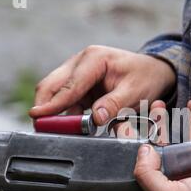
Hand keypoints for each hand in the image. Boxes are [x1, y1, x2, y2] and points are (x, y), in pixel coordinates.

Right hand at [29, 46, 175, 124]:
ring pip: (56, 93)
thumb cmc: (145, 77)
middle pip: (52, 85)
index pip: (69, 85)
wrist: (152, 71)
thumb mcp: (135, 92)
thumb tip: (96, 118)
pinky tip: (71, 126)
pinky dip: (66, 114)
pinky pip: (66, 101)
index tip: (37, 116)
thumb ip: (115, 105)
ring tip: (57, 131)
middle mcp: (81, 62)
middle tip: (40, 128)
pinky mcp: (80, 84)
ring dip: (55, 113)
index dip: (52, 103)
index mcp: (94, 59)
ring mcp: (78, 72)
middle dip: (44, 107)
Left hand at [130, 99, 190, 190]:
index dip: (123, 150)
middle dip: (145, 129)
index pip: (131, 170)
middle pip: (149, 150)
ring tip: (160, 104)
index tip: (121, 127)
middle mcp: (165, 180)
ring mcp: (183, 169)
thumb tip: (143, 149)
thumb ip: (147, 176)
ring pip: (170, 139)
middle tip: (140, 111)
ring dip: (165, 121)